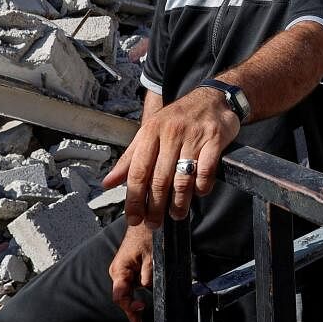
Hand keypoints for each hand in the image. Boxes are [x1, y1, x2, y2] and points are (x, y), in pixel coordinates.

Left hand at [103, 87, 240, 229]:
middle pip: (159, 179)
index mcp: (150, 131)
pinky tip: (198, 193)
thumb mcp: (149, 133)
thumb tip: (107, 183)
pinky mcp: (215, 139)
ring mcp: (193, 136)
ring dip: (179, 203)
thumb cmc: (177, 119)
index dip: (134, 199)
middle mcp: (170, 132)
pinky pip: (206, 172)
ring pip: (183, 179)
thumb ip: (129, 159)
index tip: (133, 218)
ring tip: (176, 215)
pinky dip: (201, 188)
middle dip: (155, 207)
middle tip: (154, 223)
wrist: (211, 98)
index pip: (137, 171)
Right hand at [109, 225, 152, 321]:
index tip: (138, 316)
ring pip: (128, 291)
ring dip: (135, 300)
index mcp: (120, 269)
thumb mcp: (152, 256)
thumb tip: (147, 287)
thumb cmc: (146, 233)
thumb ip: (148, 273)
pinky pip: (132, 284)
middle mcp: (118, 271)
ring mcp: (123, 270)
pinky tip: (142, 298)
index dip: (130, 308)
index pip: (121, 296)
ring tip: (140, 313)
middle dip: (131, 308)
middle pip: (123, 296)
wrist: (146, 219)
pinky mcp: (129, 268)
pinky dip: (137, 291)